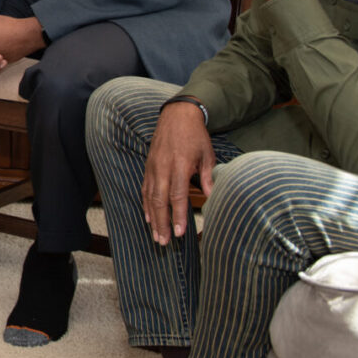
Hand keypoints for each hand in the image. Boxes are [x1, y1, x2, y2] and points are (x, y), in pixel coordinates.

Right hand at [141, 101, 215, 245]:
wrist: (177, 115)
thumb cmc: (196, 135)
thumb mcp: (208, 155)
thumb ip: (208, 178)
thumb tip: (212, 197)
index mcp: (180, 166)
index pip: (178, 196)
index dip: (178, 216)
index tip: (179, 233)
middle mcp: (164, 168)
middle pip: (160, 201)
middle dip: (161, 223)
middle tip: (163, 242)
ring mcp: (154, 167)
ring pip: (150, 197)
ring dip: (152, 217)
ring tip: (155, 235)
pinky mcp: (149, 165)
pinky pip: (145, 188)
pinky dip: (145, 204)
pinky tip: (148, 216)